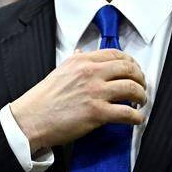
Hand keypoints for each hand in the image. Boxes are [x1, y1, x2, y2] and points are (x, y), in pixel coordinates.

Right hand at [9, 49, 146, 152]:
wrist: (29, 120)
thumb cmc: (42, 99)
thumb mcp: (59, 71)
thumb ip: (74, 60)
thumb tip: (82, 51)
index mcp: (81, 60)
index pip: (116, 54)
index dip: (131, 62)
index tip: (135, 71)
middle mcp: (90, 73)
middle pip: (128, 69)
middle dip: (140, 78)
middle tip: (141, 87)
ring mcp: (94, 92)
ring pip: (132, 89)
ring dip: (142, 96)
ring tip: (141, 102)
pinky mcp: (96, 113)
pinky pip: (126, 113)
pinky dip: (137, 117)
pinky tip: (137, 119)